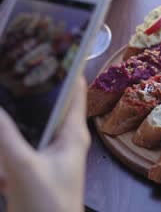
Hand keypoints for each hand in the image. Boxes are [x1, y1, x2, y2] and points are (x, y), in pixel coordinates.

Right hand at [0, 77, 89, 211]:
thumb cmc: (48, 205)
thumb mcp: (24, 168)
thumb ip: (5, 136)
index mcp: (72, 133)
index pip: (74, 89)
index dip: (65, 65)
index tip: (48, 44)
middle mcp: (63, 138)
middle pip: (49, 102)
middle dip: (32, 85)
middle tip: (12, 64)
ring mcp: (48, 152)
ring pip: (31, 122)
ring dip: (16, 111)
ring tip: (4, 93)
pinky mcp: (34, 166)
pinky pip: (19, 143)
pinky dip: (7, 136)